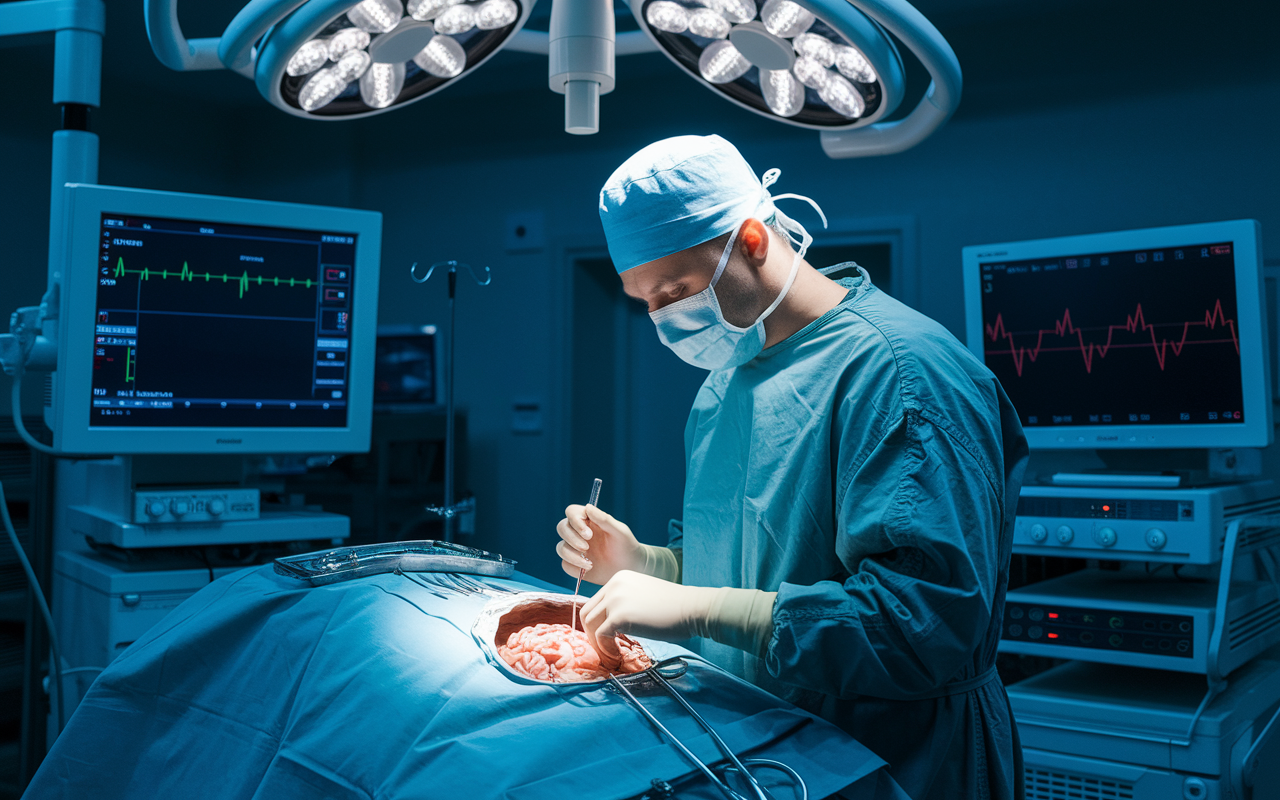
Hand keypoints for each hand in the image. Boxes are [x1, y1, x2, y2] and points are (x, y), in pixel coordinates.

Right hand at [555, 504, 644, 584]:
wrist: (631, 568)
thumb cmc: (627, 546)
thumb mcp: (620, 532)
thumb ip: (604, 519)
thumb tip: (588, 507)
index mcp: (589, 520)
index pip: (572, 512)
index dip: (575, 521)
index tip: (588, 534)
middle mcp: (579, 533)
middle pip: (562, 528)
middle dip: (571, 538)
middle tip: (586, 547)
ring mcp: (576, 549)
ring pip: (560, 548)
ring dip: (571, 555)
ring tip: (590, 563)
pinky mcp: (576, 565)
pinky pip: (565, 565)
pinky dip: (574, 568)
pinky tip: (588, 570)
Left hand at [579, 571, 716, 666]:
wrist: (692, 608)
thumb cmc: (675, 607)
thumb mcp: (643, 596)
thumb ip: (626, 603)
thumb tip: (611, 625)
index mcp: (620, 579)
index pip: (596, 602)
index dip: (597, 622)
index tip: (606, 638)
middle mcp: (614, 585)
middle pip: (587, 612)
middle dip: (591, 634)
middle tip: (604, 648)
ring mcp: (615, 599)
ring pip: (590, 624)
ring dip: (597, 643)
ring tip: (611, 654)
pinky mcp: (619, 616)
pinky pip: (601, 636)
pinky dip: (606, 649)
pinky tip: (617, 655)